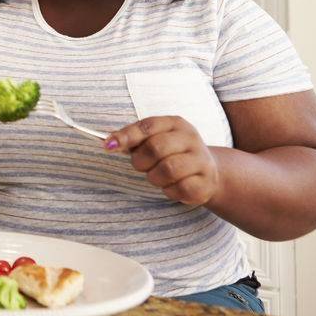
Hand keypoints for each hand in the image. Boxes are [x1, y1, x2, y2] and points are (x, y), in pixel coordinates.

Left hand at [105, 116, 219, 205]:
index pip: (147, 126)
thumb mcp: (155, 139)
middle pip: (156, 148)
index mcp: (175, 123)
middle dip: (140, 161)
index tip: (108, 146)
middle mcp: (190, 138)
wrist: (208, 171)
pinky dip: (170, 191)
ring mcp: (201, 160)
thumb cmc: (171, 153)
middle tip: (140, 166)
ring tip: (156, 177)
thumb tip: (108, 142)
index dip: (126, 136)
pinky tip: (171, 187)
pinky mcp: (206, 182)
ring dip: (154, 177)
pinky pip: (181, 188)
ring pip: (168, 169)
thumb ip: (133, 139)